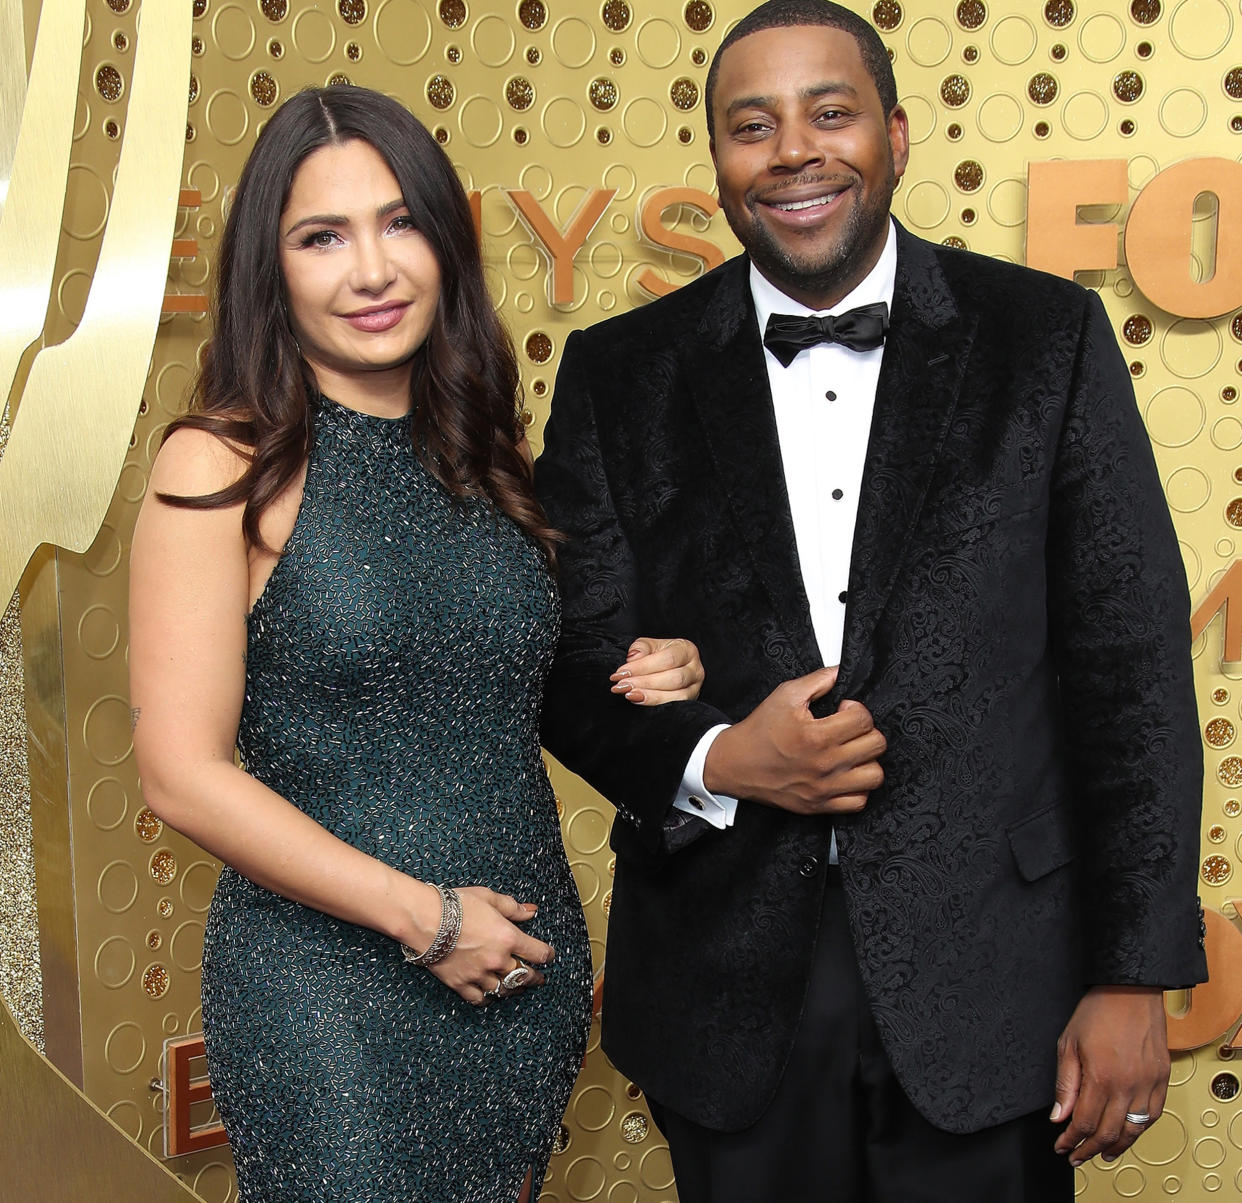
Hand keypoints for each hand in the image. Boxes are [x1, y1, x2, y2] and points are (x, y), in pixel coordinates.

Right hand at [425, 887, 553, 1004]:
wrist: (424, 919)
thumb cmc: (456, 904)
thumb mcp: (489, 898)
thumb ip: (512, 907)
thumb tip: (531, 911)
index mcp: (508, 937)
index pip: (538, 953)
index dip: (548, 955)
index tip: (549, 956)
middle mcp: (497, 960)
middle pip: (524, 976)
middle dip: (534, 977)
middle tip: (539, 978)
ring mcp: (479, 974)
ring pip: (504, 990)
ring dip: (513, 989)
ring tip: (517, 987)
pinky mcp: (460, 984)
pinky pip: (479, 999)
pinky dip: (488, 998)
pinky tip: (491, 995)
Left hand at [609, 637, 704, 704]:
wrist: (669, 667)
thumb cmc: (659, 655)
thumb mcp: (650, 646)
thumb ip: (641, 648)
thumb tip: (633, 658)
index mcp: (686, 650)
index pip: (667, 659)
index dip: (643, 667)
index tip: (621, 672)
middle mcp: (695, 669)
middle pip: (673, 678)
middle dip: (644, 683)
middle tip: (622, 685)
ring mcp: (695, 688)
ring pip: (676, 695)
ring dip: (649, 696)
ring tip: (629, 694)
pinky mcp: (690, 702)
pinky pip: (676, 706)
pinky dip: (656, 704)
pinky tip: (639, 701)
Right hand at [703, 665, 884, 813]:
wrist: (735, 763)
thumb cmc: (759, 730)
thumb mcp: (785, 695)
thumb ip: (819, 680)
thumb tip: (843, 671)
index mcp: (816, 735)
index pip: (864, 719)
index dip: (856, 708)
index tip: (843, 709)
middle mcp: (824, 764)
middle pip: (876, 745)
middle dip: (866, 731)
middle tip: (849, 729)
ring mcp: (824, 789)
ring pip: (874, 776)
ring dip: (867, 760)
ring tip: (852, 752)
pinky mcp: (819, 805)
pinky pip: (859, 802)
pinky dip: (858, 788)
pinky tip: (845, 774)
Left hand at [1051, 985, 1169, 1165]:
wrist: (1130, 991)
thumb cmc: (1097, 1011)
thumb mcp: (1068, 1044)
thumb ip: (1065, 1084)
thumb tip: (1059, 1117)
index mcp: (1101, 1078)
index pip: (1083, 1123)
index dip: (1070, 1140)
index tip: (1061, 1146)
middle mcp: (1127, 1086)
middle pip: (1108, 1132)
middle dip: (1090, 1149)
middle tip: (1077, 1156)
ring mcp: (1148, 1085)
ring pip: (1134, 1130)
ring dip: (1117, 1147)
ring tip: (1102, 1154)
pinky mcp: (1162, 1080)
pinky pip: (1153, 1116)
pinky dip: (1140, 1131)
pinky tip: (1128, 1134)